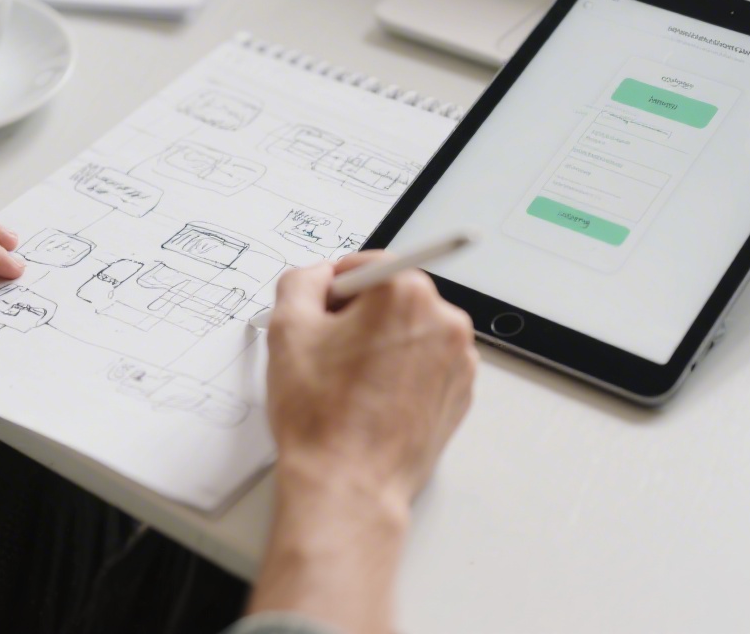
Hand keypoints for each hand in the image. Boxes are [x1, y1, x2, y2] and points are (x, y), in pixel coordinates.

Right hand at [249, 251, 478, 633]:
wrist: (348, 484)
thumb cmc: (321, 416)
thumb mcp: (287, 328)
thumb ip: (301, 281)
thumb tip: (319, 276)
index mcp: (405, 293)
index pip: (366, 264)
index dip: (332, 288)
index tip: (321, 314)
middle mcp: (444, 320)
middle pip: (392, 296)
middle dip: (359, 317)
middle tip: (329, 354)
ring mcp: (459, 359)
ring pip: (410, 331)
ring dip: (381, 345)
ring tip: (350, 384)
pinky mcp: (461, 393)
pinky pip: (426, 363)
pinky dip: (401, 372)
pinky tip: (371, 400)